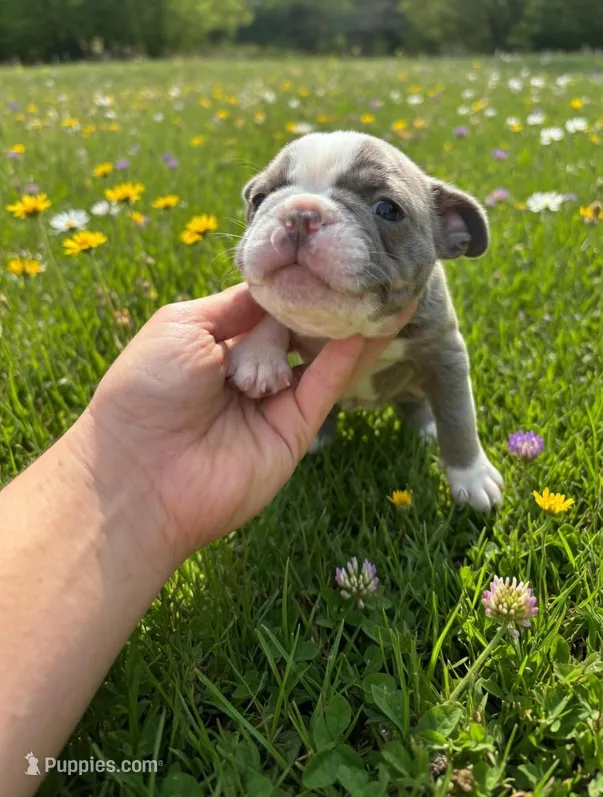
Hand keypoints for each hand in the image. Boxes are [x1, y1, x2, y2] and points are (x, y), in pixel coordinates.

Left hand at [73, 284, 415, 569]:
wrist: (139, 471)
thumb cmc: (147, 388)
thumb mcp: (182, 326)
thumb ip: (236, 305)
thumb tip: (277, 284)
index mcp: (216, 344)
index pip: (266, 307)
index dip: (293, 283)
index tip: (324, 251)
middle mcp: (249, 372)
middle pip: (297, 328)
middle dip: (328, 300)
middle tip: (365, 264)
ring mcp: (274, 402)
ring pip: (320, 356)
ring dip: (353, 324)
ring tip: (391, 287)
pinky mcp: (295, 430)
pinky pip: (326, 385)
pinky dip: (350, 355)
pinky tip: (377, 322)